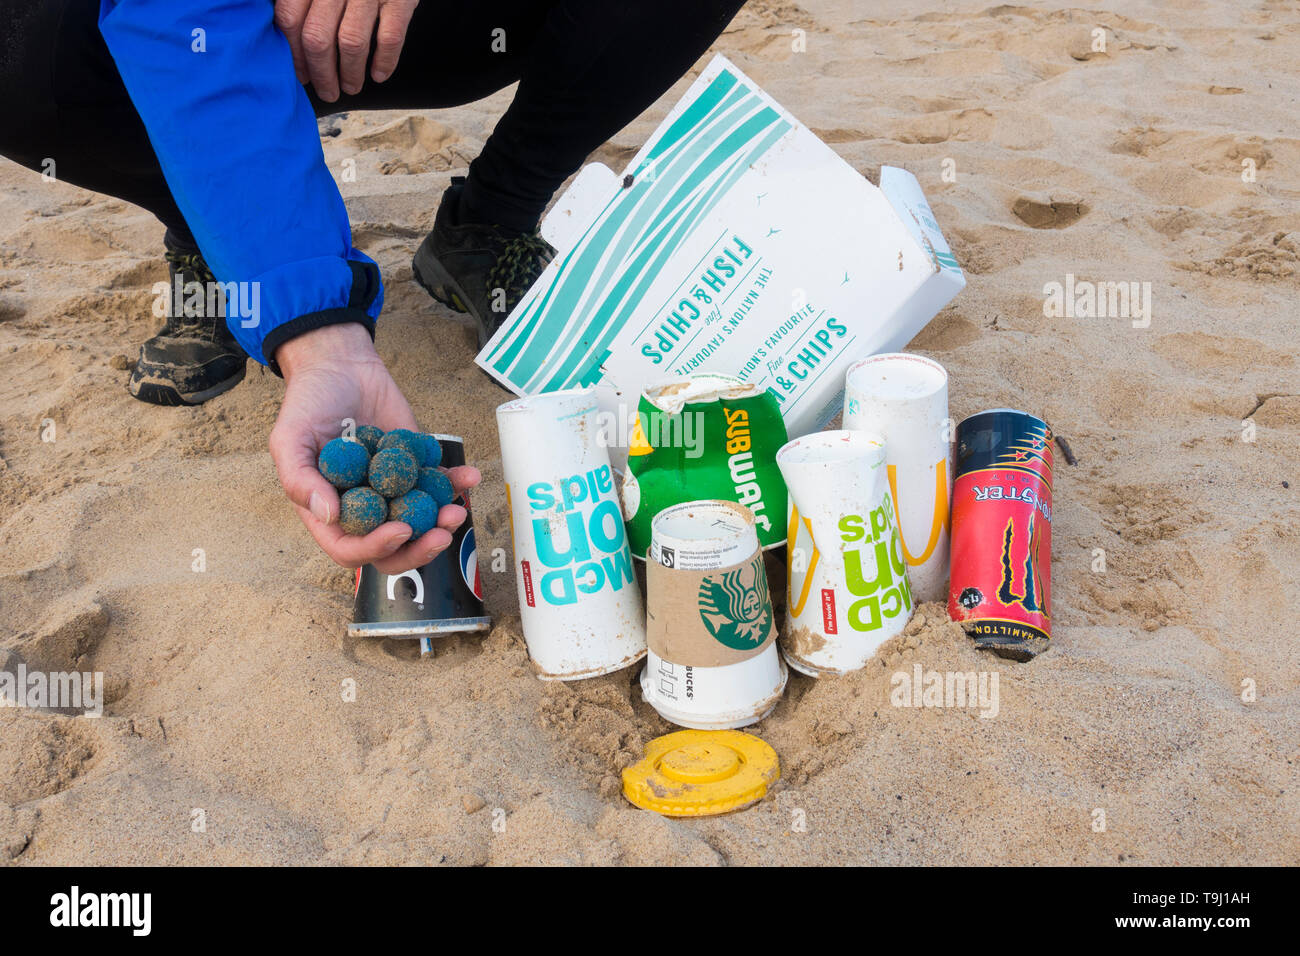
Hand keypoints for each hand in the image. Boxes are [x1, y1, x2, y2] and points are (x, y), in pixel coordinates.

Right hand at [270, 322, 480, 573]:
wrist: (340, 366)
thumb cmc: (308, 403)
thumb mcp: (290, 438)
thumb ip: (300, 479)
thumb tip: (329, 516)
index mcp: (329, 511)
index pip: (351, 548)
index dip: (375, 547)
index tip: (400, 530)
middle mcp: (364, 507)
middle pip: (393, 546)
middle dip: (420, 547)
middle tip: (441, 534)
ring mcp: (393, 489)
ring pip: (422, 520)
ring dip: (443, 521)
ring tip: (457, 509)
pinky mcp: (417, 467)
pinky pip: (439, 484)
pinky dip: (456, 483)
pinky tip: (469, 476)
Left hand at [274, 0, 419, 101]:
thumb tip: (283, 28)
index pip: (290, 20)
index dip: (293, 54)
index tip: (301, 74)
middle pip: (317, 38)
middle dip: (321, 74)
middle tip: (327, 91)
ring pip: (351, 43)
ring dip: (350, 74)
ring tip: (351, 87)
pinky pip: (390, 38)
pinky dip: (385, 62)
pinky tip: (380, 75)